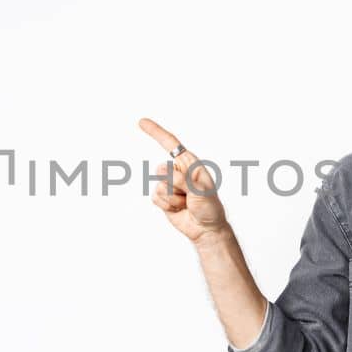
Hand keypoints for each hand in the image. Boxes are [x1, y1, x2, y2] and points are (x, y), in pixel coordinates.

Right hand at [138, 118, 228, 244]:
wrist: (206, 229)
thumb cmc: (209, 208)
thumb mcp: (201, 191)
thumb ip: (183, 180)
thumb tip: (165, 172)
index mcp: (190, 163)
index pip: (171, 144)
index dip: (156, 132)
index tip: (141, 122)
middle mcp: (178, 171)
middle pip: (161, 170)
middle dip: (174, 185)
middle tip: (189, 195)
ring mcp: (170, 184)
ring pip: (158, 186)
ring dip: (173, 199)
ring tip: (186, 204)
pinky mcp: (163, 197)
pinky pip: (155, 198)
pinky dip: (167, 206)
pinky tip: (179, 209)